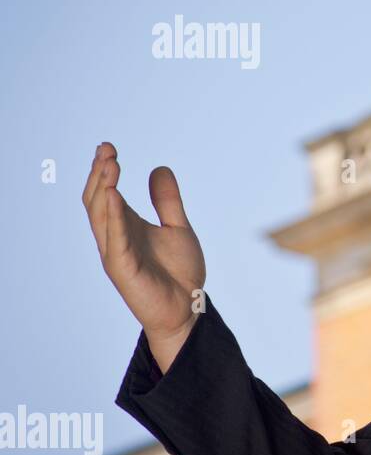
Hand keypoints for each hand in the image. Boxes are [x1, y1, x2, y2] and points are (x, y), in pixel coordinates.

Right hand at [83, 142, 205, 367]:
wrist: (188, 307)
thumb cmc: (179, 273)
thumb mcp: (177, 227)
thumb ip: (166, 200)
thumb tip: (159, 168)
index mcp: (125, 225)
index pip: (105, 192)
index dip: (104, 170)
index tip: (108, 147)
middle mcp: (115, 236)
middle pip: (97, 199)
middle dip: (100, 173)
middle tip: (106, 149)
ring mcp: (116, 251)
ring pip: (100, 214)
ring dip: (103, 187)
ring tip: (109, 163)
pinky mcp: (122, 267)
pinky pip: (114, 237)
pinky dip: (113, 214)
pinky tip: (113, 194)